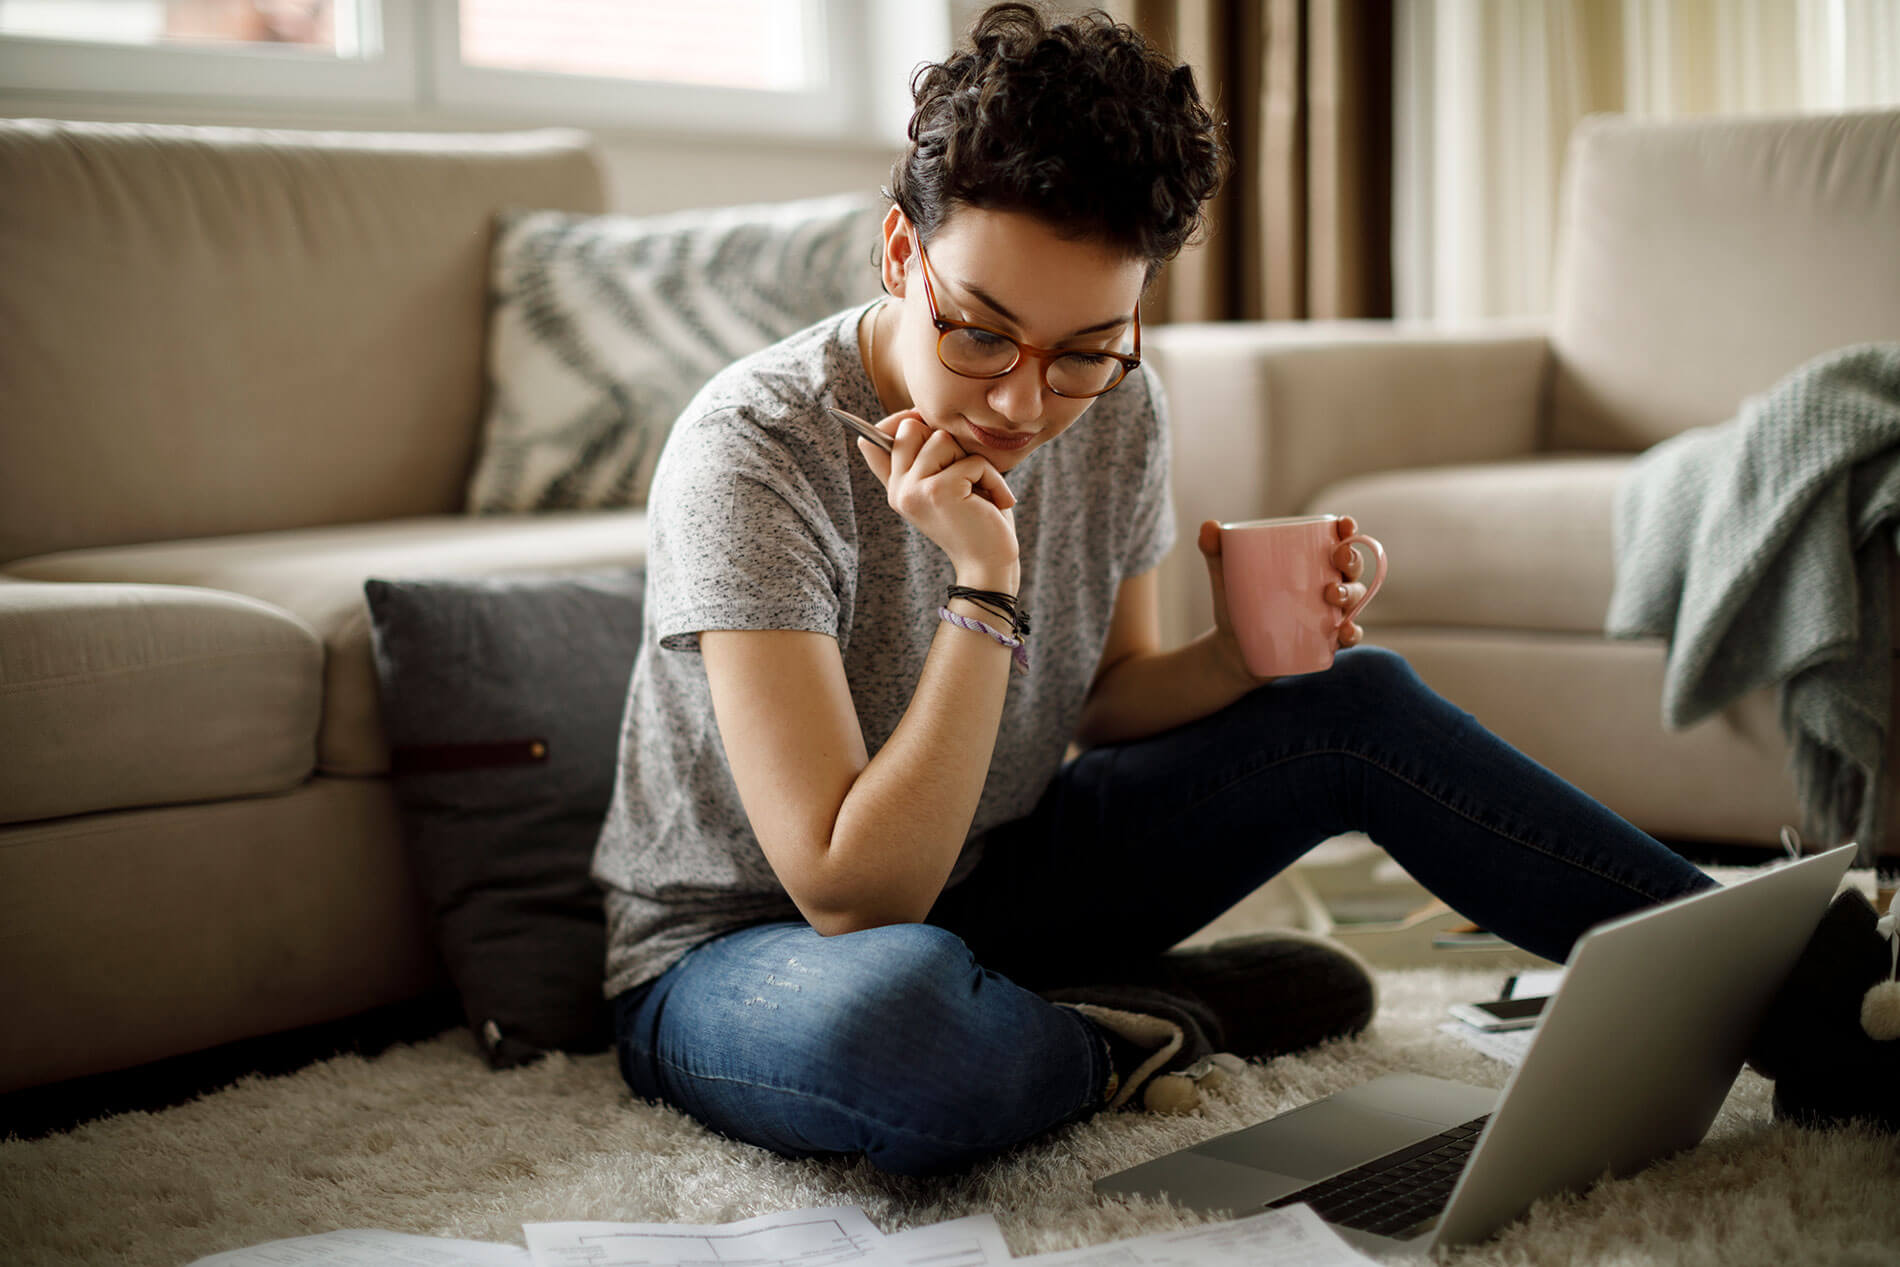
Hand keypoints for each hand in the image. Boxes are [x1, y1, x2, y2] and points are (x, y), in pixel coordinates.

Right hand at [857, 410, 1019, 584]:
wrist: (989, 565)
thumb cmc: (975, 521)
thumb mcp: (942, 487)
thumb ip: (920, 461)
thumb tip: (894, 425)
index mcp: (895, 487)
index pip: (875, 439)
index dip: (901, 421)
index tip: (923, 424)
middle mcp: (897, 490)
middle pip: (911, 427)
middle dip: (947, 442)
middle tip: (964, 475)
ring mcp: (914, 490)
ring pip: (942, 439)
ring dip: (973, 462)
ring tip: (980, 491)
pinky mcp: (939, 491)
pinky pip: (971, 461)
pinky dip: (993, 479)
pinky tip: (995, 503)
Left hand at [1197, 514, 1369, 681]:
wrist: (1231, 649)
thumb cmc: (1237, 603)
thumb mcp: (1225, 577)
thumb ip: (1216, 551)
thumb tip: (1208, 526)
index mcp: (1310, 561)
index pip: (1336, 540)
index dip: (1347, 529)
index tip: (1344, 524)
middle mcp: (1328, 583)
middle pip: (1352, 567)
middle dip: (1352, 559)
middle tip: (1338, 559)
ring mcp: (1330, 613)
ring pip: (1354, 598)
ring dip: (1351, 594)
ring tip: (1332, 594)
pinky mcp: (1326, 640)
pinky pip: (1349, 635)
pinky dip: (1352, 633)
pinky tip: (1345, 631)